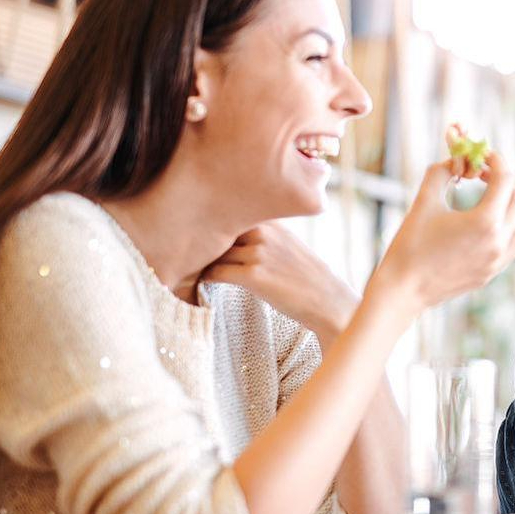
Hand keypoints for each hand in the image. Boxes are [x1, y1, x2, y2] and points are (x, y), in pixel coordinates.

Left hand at [203, 222, 358, 343]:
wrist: (329, 302)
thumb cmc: (309, 278)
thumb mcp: (291, 245)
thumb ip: (268, 235)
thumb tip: (238, 236)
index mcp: (274, 222)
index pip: (233, 211)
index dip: (215, 221)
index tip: (199, 229)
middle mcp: (266, 233)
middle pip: (219, 228)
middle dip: (203, 239)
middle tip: (185, 248)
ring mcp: (259, 253)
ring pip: (215, 251)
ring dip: (201, 260)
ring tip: (189, 266)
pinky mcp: (254, 276)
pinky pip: (216, 272)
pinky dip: (205, 278)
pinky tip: (202, 283)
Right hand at [371, 150, 514, 312]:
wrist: (403, 290)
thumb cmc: (410, 245)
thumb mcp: (424, 201)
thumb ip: (441, 173)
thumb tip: (456, 161)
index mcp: (485, 222)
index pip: (505, 179)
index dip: (496, 160)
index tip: (484, 155)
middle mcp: (499, 242)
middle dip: (505, 182)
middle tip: (482, 176)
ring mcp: (498, 261)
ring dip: (513, 206)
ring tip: (490, 199)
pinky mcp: (492, 273)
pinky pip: (514, 244)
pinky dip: (508, 228)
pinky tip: (485, 224)